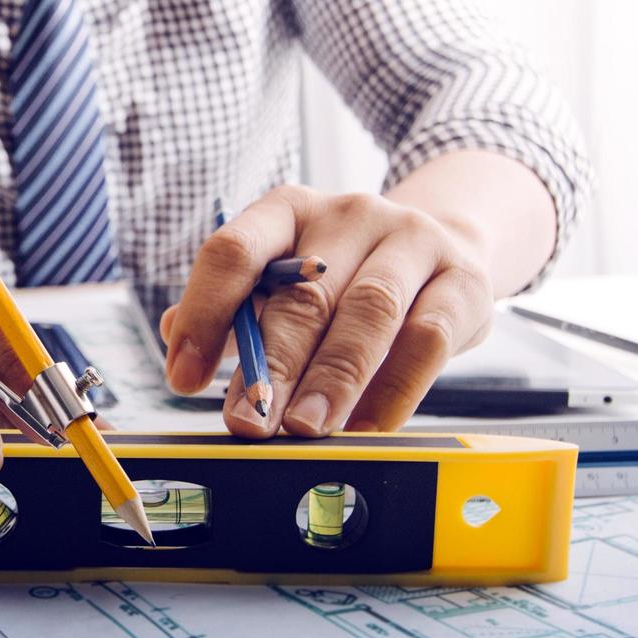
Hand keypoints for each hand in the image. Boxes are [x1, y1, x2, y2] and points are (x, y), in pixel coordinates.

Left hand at [163, 186, 495, 435]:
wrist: (446, 247)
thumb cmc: (344, 277)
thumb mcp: (285, 280)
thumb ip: (234, 311)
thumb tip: (175, 339)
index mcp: (287, 209)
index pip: (233, 251)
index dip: (203, 315)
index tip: (182, 378)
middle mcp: (349, 214)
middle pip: (301, 293)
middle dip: (269, 365)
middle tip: (247, 423)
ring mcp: (412, 240)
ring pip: (367, 311)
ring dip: (332, 378)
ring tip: (304, 429)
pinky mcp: (463, 280)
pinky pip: (426, 338)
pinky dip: (395, 389)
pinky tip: (368, 427)